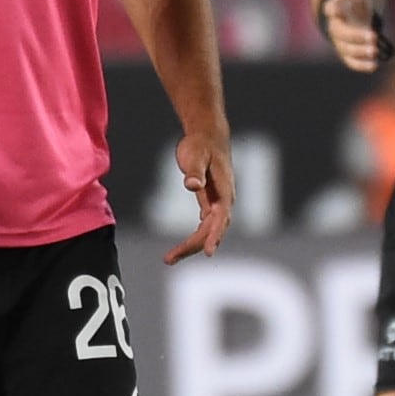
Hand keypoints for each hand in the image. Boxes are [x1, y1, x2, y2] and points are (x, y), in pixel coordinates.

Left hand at [167, 129, 234, 264]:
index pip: (222, 218)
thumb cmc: (202, 145)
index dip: (215, 236)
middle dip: (193, 246)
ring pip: (208, 231)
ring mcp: (218, 204)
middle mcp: (224, 201)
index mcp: (225, 192)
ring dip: (192, 246)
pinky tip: (183, 248)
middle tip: (168, 259)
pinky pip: (205, 226)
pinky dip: (195, 237)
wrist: (209, 136)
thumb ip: (194, 172)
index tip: (209, 252)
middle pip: (212, 230)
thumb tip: (193, 186)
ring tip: (169, 259)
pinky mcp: (210, 203)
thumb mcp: (196, 156)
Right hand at [320, 0, 386, 72]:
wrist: (351, 17)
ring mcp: (341, 42)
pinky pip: (352, 62)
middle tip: (374, 36)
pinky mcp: (349, 53)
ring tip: (375, 52)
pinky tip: (374, 65)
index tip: (338, 9)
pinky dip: (361, 65)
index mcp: (336, 9)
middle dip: (356, 36)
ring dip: (360, 52)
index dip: (334, 8)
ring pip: (347, 50)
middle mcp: (336, 28)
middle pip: (341, 34)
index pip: (332, 9)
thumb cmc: (353, 0)